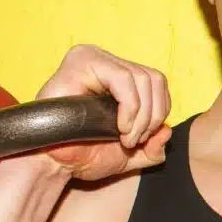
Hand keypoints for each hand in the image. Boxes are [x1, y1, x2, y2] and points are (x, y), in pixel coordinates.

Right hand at [34, 44, 171, 181]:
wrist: (53, 164)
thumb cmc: (84, 155)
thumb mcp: (129, 155)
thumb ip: (152, 148)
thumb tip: (167, 131)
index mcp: (118, 76)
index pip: (157, 82)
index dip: (160, 112)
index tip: (142, 138)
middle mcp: (106, 62)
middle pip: (154, 78)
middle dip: (152, 117)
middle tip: (133, 140)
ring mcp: (93, 58)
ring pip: (142, 78)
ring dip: (141, 117)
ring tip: (124, 138)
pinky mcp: (81, 62)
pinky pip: (123, 79)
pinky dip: (130, 108)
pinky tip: (119, 127)